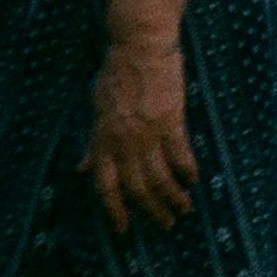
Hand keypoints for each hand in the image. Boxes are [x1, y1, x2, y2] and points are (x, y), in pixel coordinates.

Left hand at [82, 37, 196, 233]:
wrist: (139, 47)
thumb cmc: (115, 75)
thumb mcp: (97, 111)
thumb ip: (93, 144)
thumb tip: (82, 168)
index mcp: (103, 141)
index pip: (106, 187)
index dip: (115, 211)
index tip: (124, 229)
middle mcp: (123, 142)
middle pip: (137, 187)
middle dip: (151, 210)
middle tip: (165, 225)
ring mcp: (147, 133)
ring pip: (159, 176)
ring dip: (172, 197)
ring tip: (183, 209)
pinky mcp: (171, 120)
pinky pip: (179, 153)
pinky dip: (187, 169)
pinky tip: (194, 179)